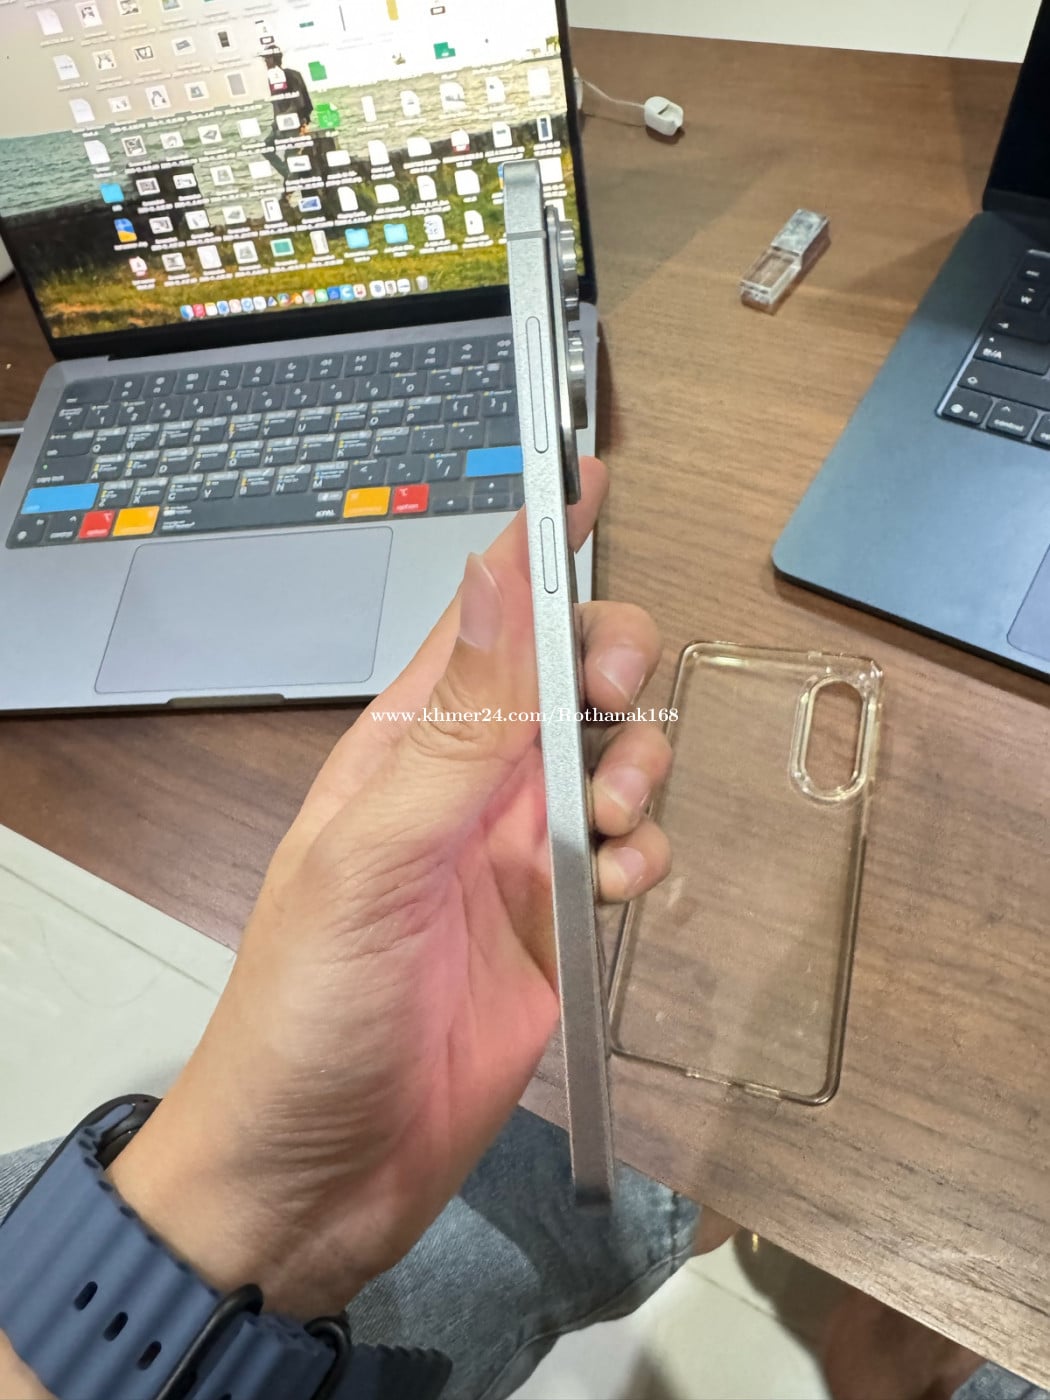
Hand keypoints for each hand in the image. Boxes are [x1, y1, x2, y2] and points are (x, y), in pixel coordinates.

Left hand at [111, 459, 672, 1317]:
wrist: (316, 1173)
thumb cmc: (307, 1012)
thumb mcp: (376, 855)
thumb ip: (458, 725)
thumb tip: (500, 580)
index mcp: (405, 748)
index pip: (484, 620)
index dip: (539, 547)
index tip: (590, 476)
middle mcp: (466, 788)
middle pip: (570, 680)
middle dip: (614, 667)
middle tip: (620, 694)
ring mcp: (513, 855)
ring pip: (614, 761)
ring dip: (639, 769)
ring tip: (614, 821)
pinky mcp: (554, 924)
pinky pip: (629, 855)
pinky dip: (645, 856)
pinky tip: (621, 885)